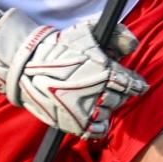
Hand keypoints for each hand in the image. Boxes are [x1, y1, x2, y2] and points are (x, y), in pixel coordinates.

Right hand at [0, 9, 147, 139]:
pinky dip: (99, 124)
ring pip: (110, 112)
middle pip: (121, 99)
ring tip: (96, 97)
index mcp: (106, 72)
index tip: (134, 83)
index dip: (135, 83)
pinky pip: (99, 130)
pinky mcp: (75, 124)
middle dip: (118, 92)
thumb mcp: (86, 31)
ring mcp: (87, 111)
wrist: (27, 68)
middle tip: (107, 86)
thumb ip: (115, 34)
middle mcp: (100, 94)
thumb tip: (133, 45)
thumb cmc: (58, 47)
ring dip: (107, 105)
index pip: (132, 84)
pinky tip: (93, 114)